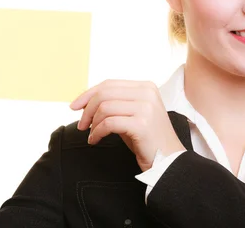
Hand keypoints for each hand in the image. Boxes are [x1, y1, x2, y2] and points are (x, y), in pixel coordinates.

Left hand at [70, 80, 185, 171]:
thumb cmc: (148, 139)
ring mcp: (146, 107)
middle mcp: (147, 93)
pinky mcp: (142, 123)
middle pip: (105, 93)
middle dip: (87, 109)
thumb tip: (86, 100)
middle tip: (82, 124)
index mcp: (145, 87)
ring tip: (91, 134)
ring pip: (105, 107)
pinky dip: (97, 132)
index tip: (75, 106)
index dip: (88, 93)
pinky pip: (109, 123)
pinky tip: (96, 139)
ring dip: (92, 122)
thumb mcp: (132, 114)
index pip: (109, 84)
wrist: (169, 160)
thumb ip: (115, 103)